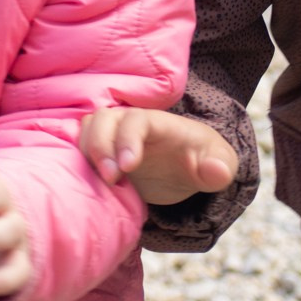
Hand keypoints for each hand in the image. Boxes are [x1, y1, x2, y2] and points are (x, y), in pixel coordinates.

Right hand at [79, 108, 236, 206]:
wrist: (186, 165)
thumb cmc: (202, 160)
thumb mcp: (219, 164)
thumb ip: (220, 167)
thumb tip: (217, 171)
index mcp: (160, 124)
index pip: (137, 120)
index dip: (127, 139)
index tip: (127, 167)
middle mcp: (131, 124)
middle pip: (104, 118)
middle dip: (100, 145)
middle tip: (110, 178)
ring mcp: (114, 135)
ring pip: (88, 128)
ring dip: (87, 152)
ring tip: (101, 182)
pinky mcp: (103, 150)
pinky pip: (80, 145)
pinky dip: (79, 159)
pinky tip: (90, 181)